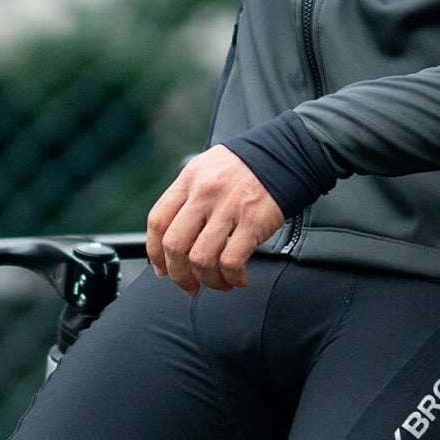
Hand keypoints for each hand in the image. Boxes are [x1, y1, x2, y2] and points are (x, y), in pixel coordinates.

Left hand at [146, 145, 284, 294]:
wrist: (284, 154)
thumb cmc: (245, 166)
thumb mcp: (206, 169)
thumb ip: (188, 197)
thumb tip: (172, 237)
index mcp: (189, 179)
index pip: (158, 221)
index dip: (155, 251)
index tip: (162, 268)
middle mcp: (204, 193)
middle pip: (175, 245)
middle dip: (178, 275)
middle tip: (188, 285)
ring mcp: (227, 208)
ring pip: (201, 259)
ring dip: (208, 280)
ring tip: (218, 282)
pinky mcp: (251, 222)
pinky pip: (231, 262)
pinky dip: (232, 278)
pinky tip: (238, 278)